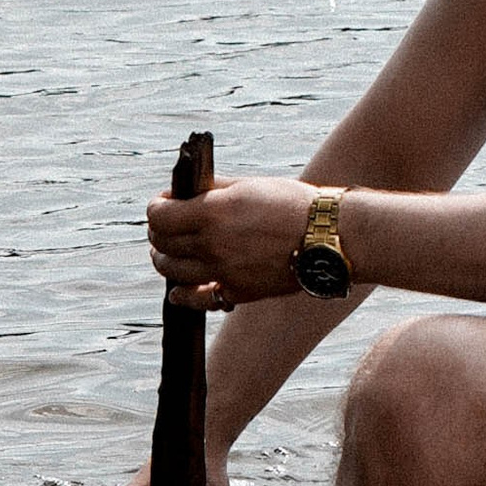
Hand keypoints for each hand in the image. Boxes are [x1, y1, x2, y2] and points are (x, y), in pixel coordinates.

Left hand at [146, 174, 322, 307]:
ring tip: (170, 253)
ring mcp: (224, 272)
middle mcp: (212, 246)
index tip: (162, 203)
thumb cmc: (293, 204)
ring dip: (165, 261)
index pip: (160, 216)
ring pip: (174, 273)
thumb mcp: (248, 185)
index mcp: (212, 213)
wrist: (329, 237)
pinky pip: (200, 300)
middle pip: (163, 245)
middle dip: (158, 234)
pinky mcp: (239, 292)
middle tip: (164, 226)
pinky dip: (184, 297)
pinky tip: (178, 292)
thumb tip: (186, 193)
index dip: (156, 208)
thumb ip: (212, 189)